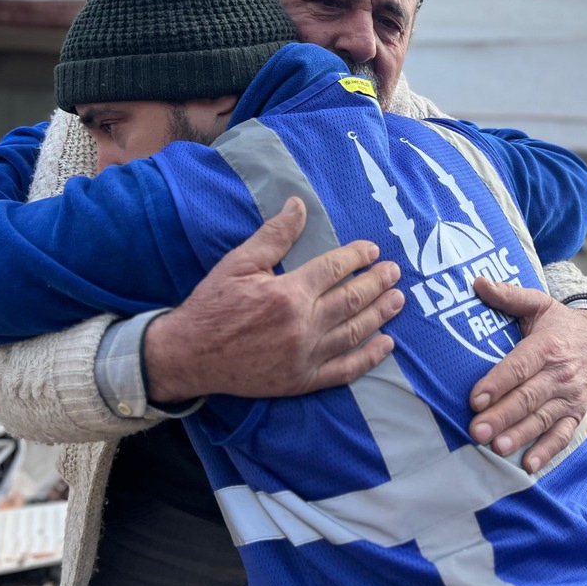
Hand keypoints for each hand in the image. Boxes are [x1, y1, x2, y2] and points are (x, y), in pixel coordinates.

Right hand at [144, 197, 403, 401]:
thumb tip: (298, 204)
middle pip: (352, 299)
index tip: (372, 249)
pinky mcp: (303, 380)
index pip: (334, 269)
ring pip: (355, 332)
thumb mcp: (239, 263)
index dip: (357, 256)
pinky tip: (386, 344)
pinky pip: (345, 370)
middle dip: (378, 283)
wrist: (188, 356)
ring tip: (398, 300)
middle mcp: (302, 325)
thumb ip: (274, 235)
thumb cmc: (212, 306)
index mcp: (287, 293)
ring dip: (381, 314)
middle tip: (395, 272)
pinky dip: (369, 358)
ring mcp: (305, 355)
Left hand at [467, 278, 586, 472]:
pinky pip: (562, 435)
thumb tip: (476, 282)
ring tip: (496, 447)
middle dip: (502, 416)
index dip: (498, 383)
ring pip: (543, 419)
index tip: (475, 398)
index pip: (520, 366)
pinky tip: (528, 464)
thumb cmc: (558, 324)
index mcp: (547, 346)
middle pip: (529, 397)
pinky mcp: (576, 413)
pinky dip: (547, 451)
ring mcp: (570, 396)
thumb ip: (508, 295)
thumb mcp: (537, 303)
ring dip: (519, 435)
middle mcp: (560, 373)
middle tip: (476, 430)